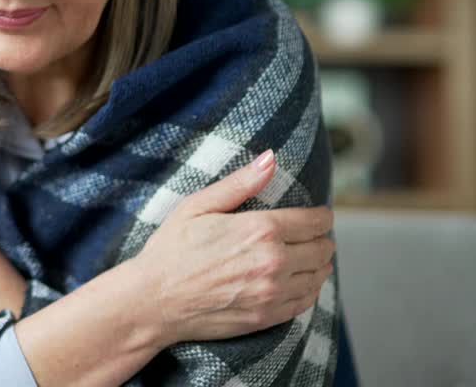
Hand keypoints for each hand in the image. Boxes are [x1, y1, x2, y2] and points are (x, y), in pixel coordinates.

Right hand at [136, 150, 335, 342]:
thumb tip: (270, 158)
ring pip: (318, 275)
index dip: (321, 216)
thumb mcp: (198, 206)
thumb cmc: (170, 250)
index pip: (314, 221)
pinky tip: (301, 281)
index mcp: (260, 229)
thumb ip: (240, 183)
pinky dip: (310, 288)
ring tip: (310, 256)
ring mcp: (272, 293)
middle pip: (322, 248)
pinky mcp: (267, 317)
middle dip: (321, 238)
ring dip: (319, 263)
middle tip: (312, 235)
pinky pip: (306, 301)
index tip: (319, 215)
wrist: (153, 301)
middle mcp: (273, 262)